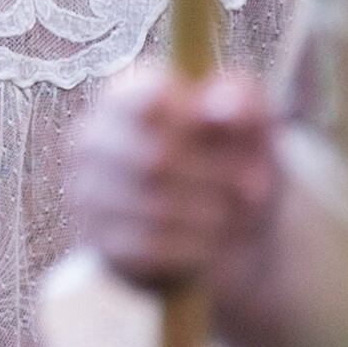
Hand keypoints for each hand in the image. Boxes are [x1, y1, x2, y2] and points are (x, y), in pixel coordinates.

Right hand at [61, 63, 281, 294]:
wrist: (223, 233)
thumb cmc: (232, 166)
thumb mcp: (251, 131)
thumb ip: (244, 106)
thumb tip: (225, 104)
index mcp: (123, 98)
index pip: (146, 99)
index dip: (199, 124)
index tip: (244, 144)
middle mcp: (93, 140)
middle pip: (157, 157)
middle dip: (219, 179)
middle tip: (257, 191)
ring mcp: (89, 192)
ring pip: (156, 206)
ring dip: (214, 217)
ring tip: (242, 219)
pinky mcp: (101, 240)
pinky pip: (152, 247)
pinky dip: (195, 248)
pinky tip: (215, 243)